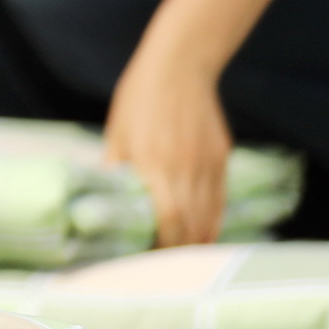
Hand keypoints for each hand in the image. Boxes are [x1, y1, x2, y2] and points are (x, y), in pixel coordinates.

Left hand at [106, 55, 232, 248]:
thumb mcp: (117, 134)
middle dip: (180, 251)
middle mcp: (189, 169)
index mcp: (157, 165)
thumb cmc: (139, 98)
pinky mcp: (222, 157)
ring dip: (198, 239)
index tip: (149, 258)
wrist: (180, 66)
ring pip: (212, 217)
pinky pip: (221, 199)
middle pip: (195, 226)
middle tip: (162, 263)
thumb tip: (105, 199)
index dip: (163, 246)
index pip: (170, 220)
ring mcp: (211, 164)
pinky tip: (200, 229)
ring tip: (181, 254)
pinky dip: (212, 219)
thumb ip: (115, 169)